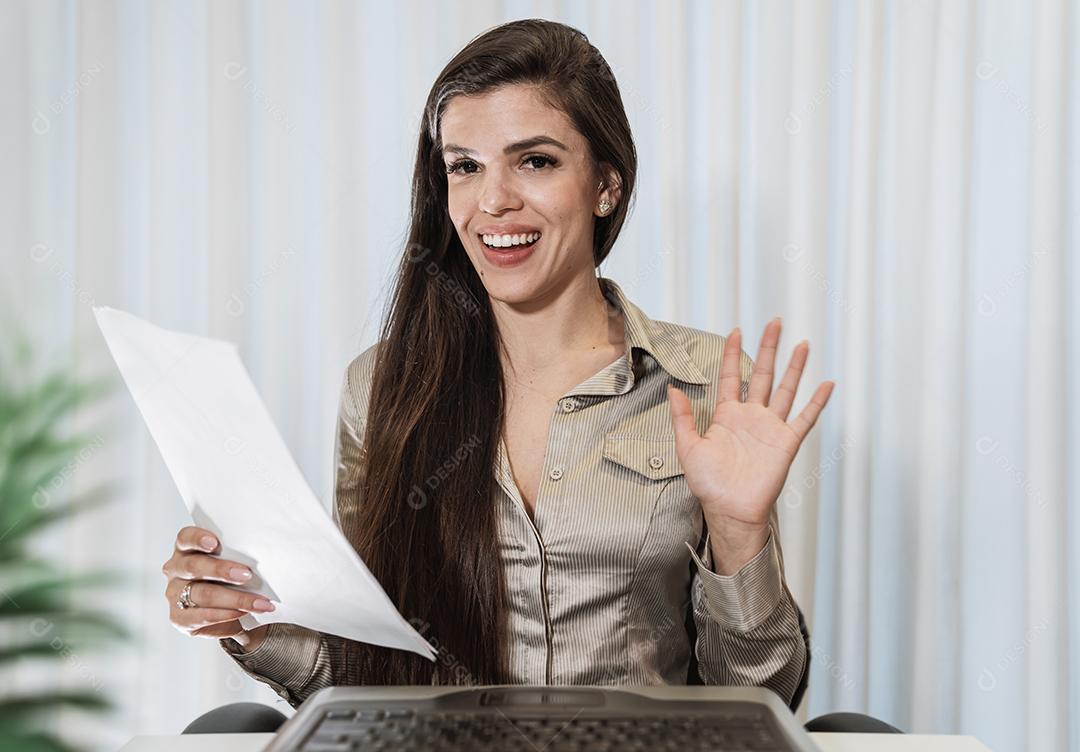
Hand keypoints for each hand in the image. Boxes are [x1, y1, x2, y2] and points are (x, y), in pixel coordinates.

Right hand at [161, 526, 274, 650]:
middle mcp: (176, 569)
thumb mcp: (236, 562)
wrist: (234, 611)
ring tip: (258, 602)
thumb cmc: (234, 577)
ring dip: (234, 598)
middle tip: (246, 575)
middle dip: (222, 570)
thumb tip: (266, 553)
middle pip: (193, 566)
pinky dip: (225, 615)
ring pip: (201, 593)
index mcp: (187, 548)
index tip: (214, 543)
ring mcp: (174, 593)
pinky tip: (243, 614)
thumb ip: (239, 556)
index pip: (186, 537)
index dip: (198, 538)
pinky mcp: (179, 617)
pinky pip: (201, 617)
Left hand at [667, 320, 833, 570]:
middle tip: (774, 323)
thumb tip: (673, 389)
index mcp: (726, 415)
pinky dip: (817, 402)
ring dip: (794, 367)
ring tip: (802, 344)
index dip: (732, 354)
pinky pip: (804, 419)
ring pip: (785, 390)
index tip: (736, 331)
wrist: (730, 510)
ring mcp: (770, 428)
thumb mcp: (688, 448)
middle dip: (768, 348)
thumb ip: (681, 418)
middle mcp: (750, 417)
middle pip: (761, 374)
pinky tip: (826, 384)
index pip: (730, 376)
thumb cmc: (709, 484)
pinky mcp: (786, 443)